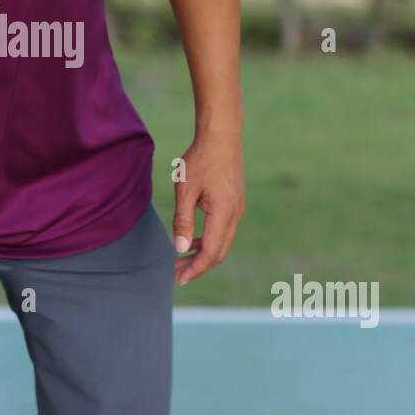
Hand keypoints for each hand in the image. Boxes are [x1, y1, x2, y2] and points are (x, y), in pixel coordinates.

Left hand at [172, 129, 244, 285]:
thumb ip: (183, 220)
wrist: (221, 135)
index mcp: (224, 213)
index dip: (195, 268)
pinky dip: (208, 240)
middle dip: (198, 265)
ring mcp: (237, 209)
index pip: (211, 252)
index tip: (179, 279)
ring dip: (202, 253)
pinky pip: (223, 230)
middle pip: (219, 252)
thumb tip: (181, 248)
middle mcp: (235, 215)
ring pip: (222, 242)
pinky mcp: (234, 203)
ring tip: (181, 259)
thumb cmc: (200, 159)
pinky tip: (192, 239)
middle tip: (176, 273)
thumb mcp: (185, 189)